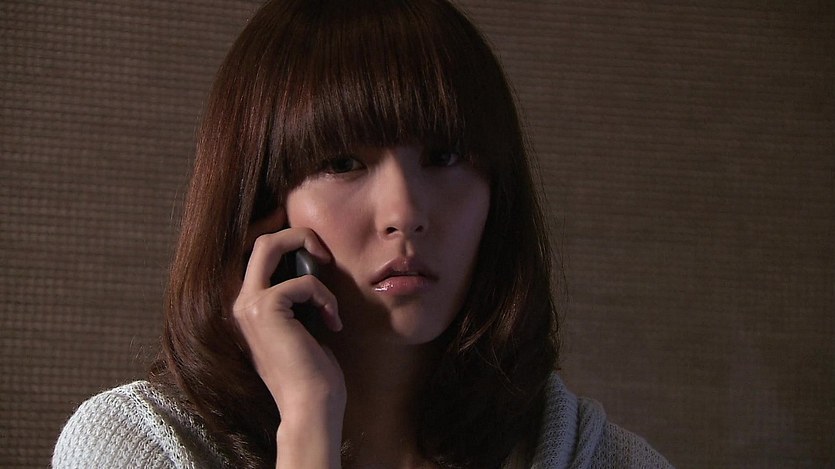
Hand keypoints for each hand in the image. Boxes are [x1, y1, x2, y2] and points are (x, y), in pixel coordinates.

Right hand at [233, 211, 344, 466]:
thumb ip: (297, 298)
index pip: (259, 256)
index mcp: (248, 307)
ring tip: (330, 299)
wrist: (310, 406)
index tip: (317, 252)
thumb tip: (313, 265)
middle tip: (324, 256)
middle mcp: (240, 303)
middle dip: (298, 236)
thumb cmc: (313, 372)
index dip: (287, 241)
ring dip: (312, 262)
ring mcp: (248, 305)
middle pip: (261, 241)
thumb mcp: (302, 325)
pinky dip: (325, 297)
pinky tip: (333, 323)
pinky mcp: (265, 309)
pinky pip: (302, 282)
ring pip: (270, 246)